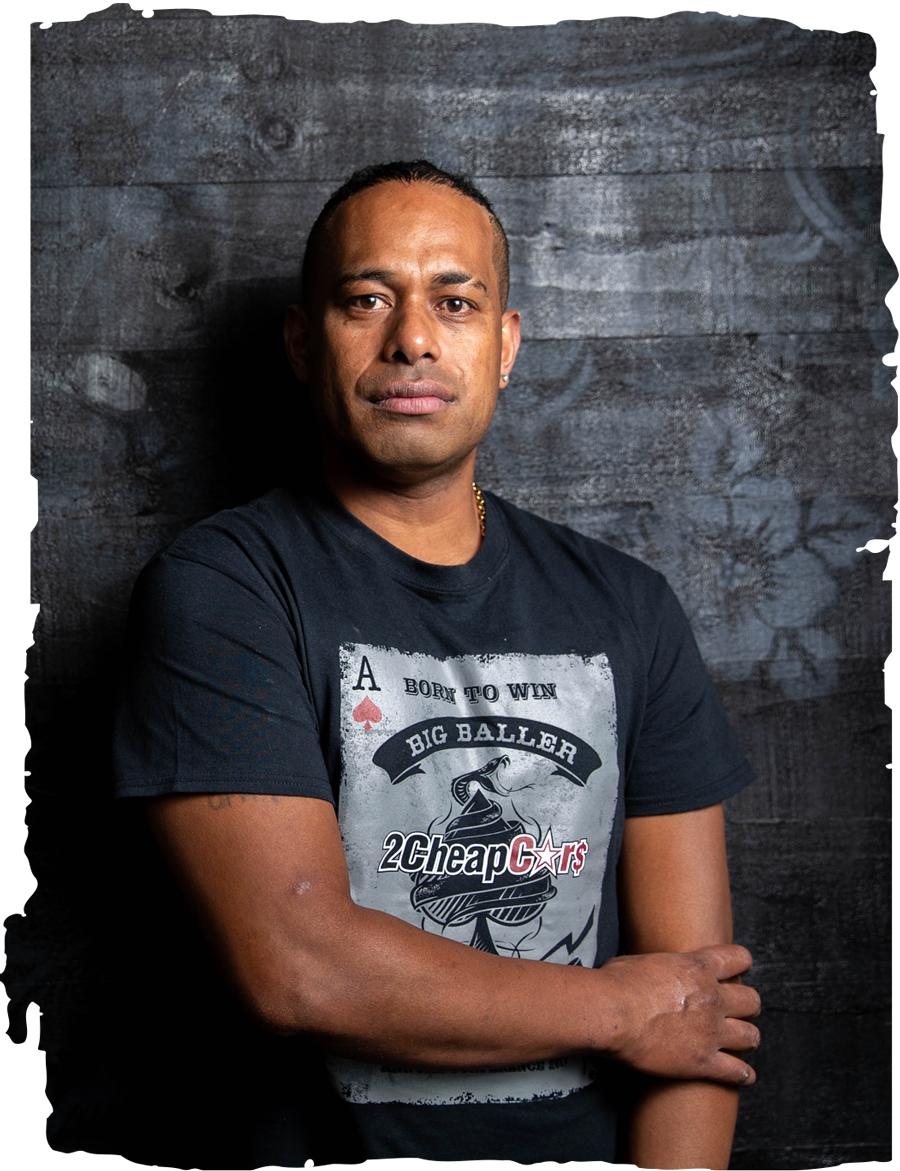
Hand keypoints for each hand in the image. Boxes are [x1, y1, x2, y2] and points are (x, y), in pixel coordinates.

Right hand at [596, 943, 759, 1085]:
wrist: (611, 1013)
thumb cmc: (615, 983)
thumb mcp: (642, 961)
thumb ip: (659, 966)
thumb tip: (649, 970)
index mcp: (698, 967)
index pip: (738, 959)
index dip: (741, 964)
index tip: (736, 972)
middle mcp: (712, 998)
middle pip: (752, 1001)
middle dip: (747, 1006)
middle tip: (737, 1011)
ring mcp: (711, 1032)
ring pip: (751, 1037)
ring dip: (747, 1039)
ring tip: (741, 1043)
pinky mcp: (703, 1063)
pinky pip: (738, 1073)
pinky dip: (743, 1075)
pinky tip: (742, 1075)